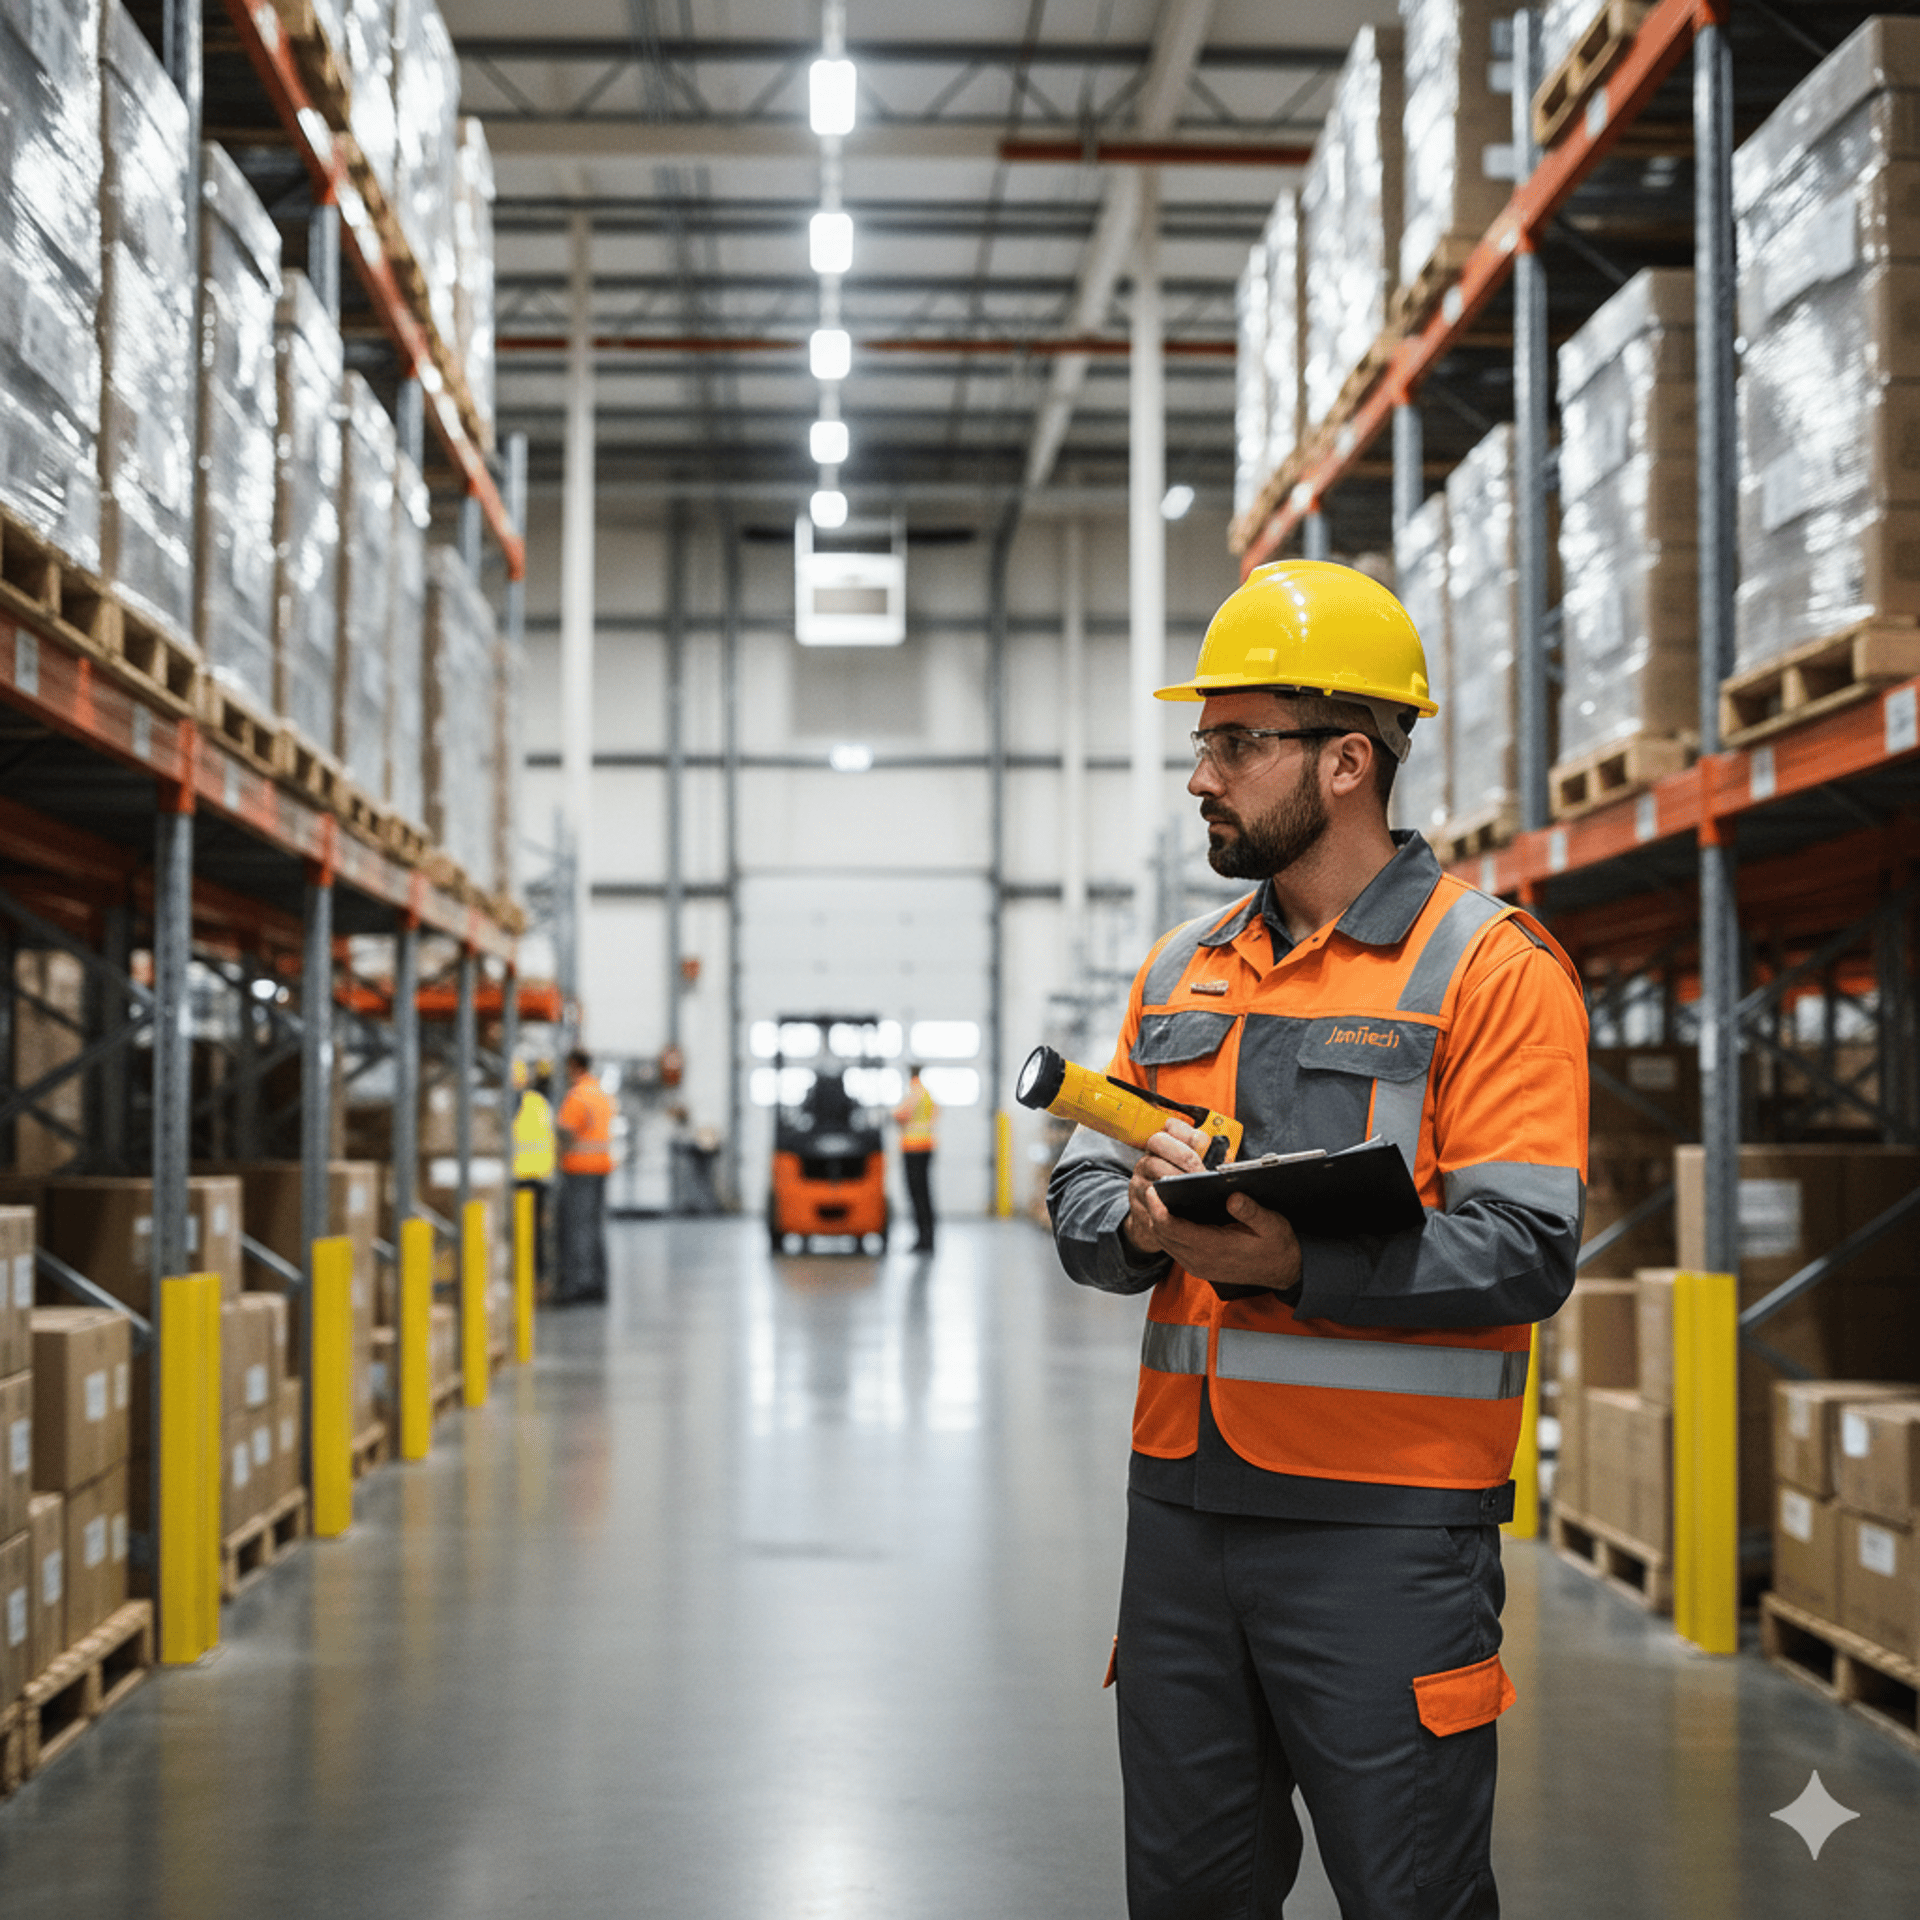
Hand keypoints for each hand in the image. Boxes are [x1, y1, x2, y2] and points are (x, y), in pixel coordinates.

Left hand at [1123, 1119, 1301, 1293]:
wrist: (1284, 1271)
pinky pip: (1172, 1249)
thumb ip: (1251, 1211)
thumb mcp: (1271, 1224)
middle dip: (1152, 1212)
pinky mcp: (1199, 1267)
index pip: (1172, 1228)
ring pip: (1164, 1243)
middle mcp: (1200, 1260)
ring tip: (1160, 1199)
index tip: (1154, 1189)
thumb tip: (1232, 1197)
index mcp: (1214, 1248)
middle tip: (1154, 1188)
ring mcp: (1198, 1266)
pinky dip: (1166, 1232)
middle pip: (1161, 1235)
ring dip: (1157, 1222)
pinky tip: (1171, 1215)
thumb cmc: (1277, 1245)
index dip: (1158, 1208)